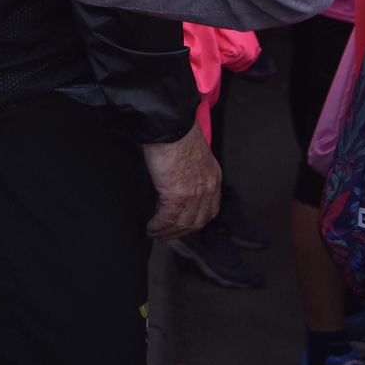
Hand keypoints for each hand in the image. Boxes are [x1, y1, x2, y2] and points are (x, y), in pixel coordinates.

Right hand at [142, 123, 220, 237]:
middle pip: (197, 221)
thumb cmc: (177, 134)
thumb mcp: (194, 154)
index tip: (185, 227)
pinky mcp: (178, 196)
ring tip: (155, 233)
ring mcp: (195, 194)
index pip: (210, 210)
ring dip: (168, 232)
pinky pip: (167, 218)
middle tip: (168, 236)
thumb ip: (192, 170)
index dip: (196, 222)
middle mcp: (208, 189)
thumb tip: (179, 179)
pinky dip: (158, 226)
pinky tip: (151, 227)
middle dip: (181, 232)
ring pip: (182, 223)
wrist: (171, 128)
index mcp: (213, 178)